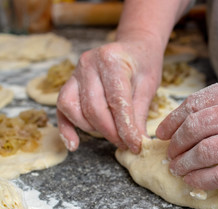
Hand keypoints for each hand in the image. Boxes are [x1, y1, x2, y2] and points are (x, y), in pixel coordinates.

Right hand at [57, 32, 163, 152]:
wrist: (134, 46)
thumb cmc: (143, 64)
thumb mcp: (148, 86)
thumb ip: (139, 114)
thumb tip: (137, 142)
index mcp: (112, 60)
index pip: (116, 101)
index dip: (125, 128)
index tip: (135, 145)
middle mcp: (89, 63)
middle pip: (93, 108)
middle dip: (110, 132)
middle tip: (126, 144)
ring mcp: (76, 72)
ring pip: (74, 110)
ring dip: (93, 129)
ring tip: (113, 136)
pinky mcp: (69, 82)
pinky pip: (62, 108)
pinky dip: (66, 128)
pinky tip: (74, 144)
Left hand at [156, 72, 217, 189]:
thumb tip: (192, 123)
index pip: (195, 104)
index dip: (172, 121)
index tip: (161, 133)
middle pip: (195, 128)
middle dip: (175, 144)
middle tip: (168, 154)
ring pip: (204, 152)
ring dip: (184, 163)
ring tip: (177, 168)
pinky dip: (201, 179)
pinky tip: (193, 180)